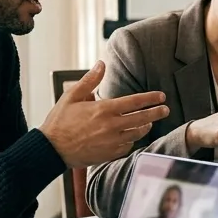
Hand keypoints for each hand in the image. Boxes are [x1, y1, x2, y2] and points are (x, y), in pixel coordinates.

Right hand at [40, 61, 170, 166]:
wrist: (51, 149)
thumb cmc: (60, 121)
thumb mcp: (71, 96)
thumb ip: (90, 80)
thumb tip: (102, 63)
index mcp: (104, 109)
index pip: (135, 102)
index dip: (151, 98)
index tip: (161, 96)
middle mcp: (111, 126)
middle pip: (142, 118)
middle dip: (157, 113)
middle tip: (165, 109)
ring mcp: (112, 142)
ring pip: (137, 134)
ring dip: (145, 127)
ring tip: (149, 123)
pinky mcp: (109, 154)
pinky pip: (127, 147)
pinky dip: (131, 141)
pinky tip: (131, 137)